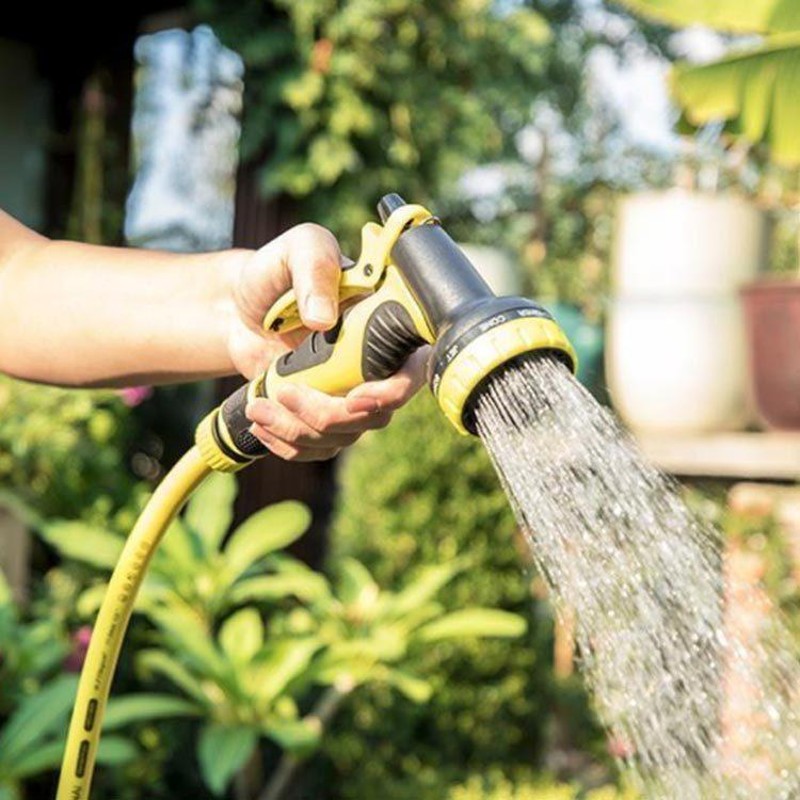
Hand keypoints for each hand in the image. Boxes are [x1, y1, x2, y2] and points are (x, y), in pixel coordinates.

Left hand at [227, 223, 428, 460]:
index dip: (394, 391)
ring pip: (343, 436)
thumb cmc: (276, 273)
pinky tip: (262, 424)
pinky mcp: (322, 416)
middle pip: (376, 414)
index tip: (355, 397)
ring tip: (259, 408)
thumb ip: (314, 268)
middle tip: (283, 393)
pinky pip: (317, 448)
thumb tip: (323, 320)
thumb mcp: (297, 250)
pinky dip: (288, 445)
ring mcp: (350, 394)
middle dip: (328, 415)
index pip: (413, 368)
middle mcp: (375, 365)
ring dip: (299, 431)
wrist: (238, 306)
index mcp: (385, 324)